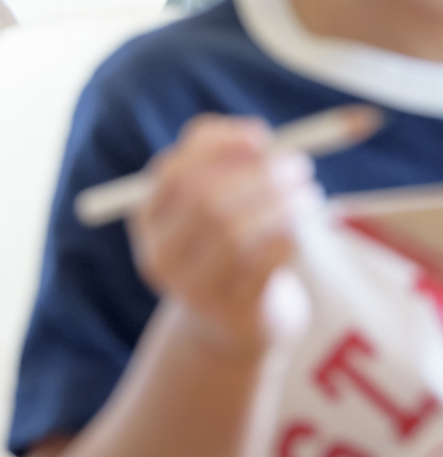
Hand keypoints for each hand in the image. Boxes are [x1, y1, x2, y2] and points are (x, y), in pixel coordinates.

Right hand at [130, 114, 318, 355]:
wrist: (230, 322)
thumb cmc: (225, 246)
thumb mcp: (210, 202)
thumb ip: (221, 157)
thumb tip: (253, 133)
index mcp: (148, 220)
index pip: (174, 174)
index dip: (217, 149)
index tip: (261, 136)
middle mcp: (159, 255)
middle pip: (204, 201)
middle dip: (258, 176)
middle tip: (298, 164)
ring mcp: (191, 288)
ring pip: (233, 233)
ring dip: (279, 205)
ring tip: (309, 194)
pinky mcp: (231, 312)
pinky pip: (263, 266)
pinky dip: (287, 237)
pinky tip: (301, 229)